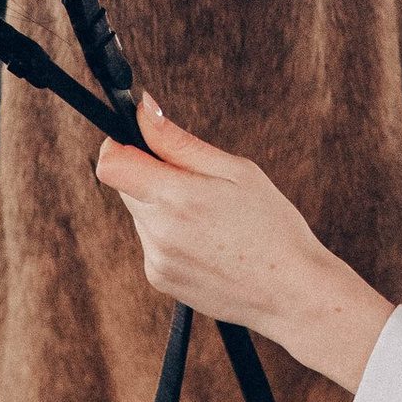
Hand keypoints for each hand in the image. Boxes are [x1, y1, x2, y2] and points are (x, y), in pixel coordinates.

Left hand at [95, 103, 393, 391]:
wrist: (290, 292)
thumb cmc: (273, 226)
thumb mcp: (236, 171)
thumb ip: (179, 142)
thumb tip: (144, 109)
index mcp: (176, 198)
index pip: (111, 164)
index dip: (120, 145)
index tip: (142, 143)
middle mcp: (158, 232)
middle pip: (126, 187)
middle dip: (152, 176)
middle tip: (198, 185)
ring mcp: (156, 260)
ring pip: (141, 214)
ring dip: (163, 208)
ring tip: (211, 220)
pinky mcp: (159, 279)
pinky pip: (152, 242)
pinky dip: (170, 236)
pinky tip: (208, 243)